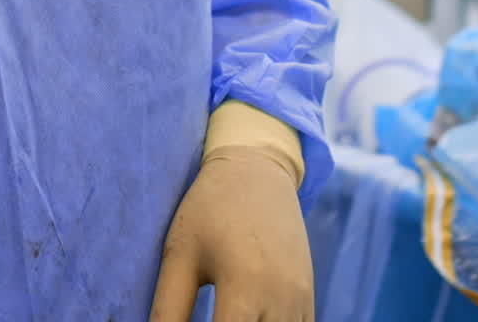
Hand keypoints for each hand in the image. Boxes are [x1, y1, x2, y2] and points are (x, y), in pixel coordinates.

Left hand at [148, 146, 313, 321]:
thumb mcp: (179, 254)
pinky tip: (249, 317)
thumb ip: (168, 309)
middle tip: (208, 314)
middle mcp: (280, 299)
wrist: (256, 170)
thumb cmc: (209, 209)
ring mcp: (301, 301)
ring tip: (224, 313)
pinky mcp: (309, 300)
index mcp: (243, 286)